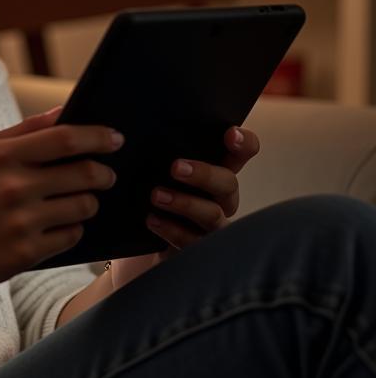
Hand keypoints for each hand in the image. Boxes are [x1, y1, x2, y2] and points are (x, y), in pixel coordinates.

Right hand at [0, 105, 122, 304]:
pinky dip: (72, 229)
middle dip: (104, 174)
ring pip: (84, 206)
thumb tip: (66, 110)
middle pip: (85, 173)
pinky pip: (72, 235)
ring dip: (89, 203)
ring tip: (78, 201)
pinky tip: (57, 226)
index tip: (116, 138)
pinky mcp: (27, 252)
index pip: (65, 138)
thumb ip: (23, 130)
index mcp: (1, 156)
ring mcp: (21, 221)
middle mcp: (13, 187)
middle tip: (105, 176)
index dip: (98, 136)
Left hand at [107, 125, 260, 291]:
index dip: (244, 143)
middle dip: (204, 174)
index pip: (241, 154)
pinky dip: (173, 229)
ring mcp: (210, 226)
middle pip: (228, 184)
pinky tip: (152, 220)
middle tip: (176, 167)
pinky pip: (195, 242)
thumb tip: (135, 128)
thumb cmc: (144, 199)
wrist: (133, 247)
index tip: (230, 133)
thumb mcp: (149, 173)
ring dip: (186, 203)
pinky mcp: (196, 250)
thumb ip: (155, 155)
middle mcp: (219, 198)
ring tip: (156, 196)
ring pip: (214, 215)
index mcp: (212, 172)